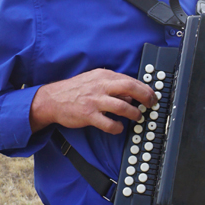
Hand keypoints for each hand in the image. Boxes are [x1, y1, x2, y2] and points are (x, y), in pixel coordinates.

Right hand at [30, 68, 155, 134]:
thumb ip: (113, 87)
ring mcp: (94, 100)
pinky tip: (119, 128)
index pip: (130, 80)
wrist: (52, 99)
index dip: (145, 88)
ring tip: (138, 117)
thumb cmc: (75, 91)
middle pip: (130, 87)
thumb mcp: (95, 81)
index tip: (153, 96)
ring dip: (134, 113)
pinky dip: (117, 127)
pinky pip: (109, 123)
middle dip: (145, 96)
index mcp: (103, 76)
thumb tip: (132, 96)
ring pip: (123, 106)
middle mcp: (100, 86)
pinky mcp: (88, 115)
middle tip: (151, 105)